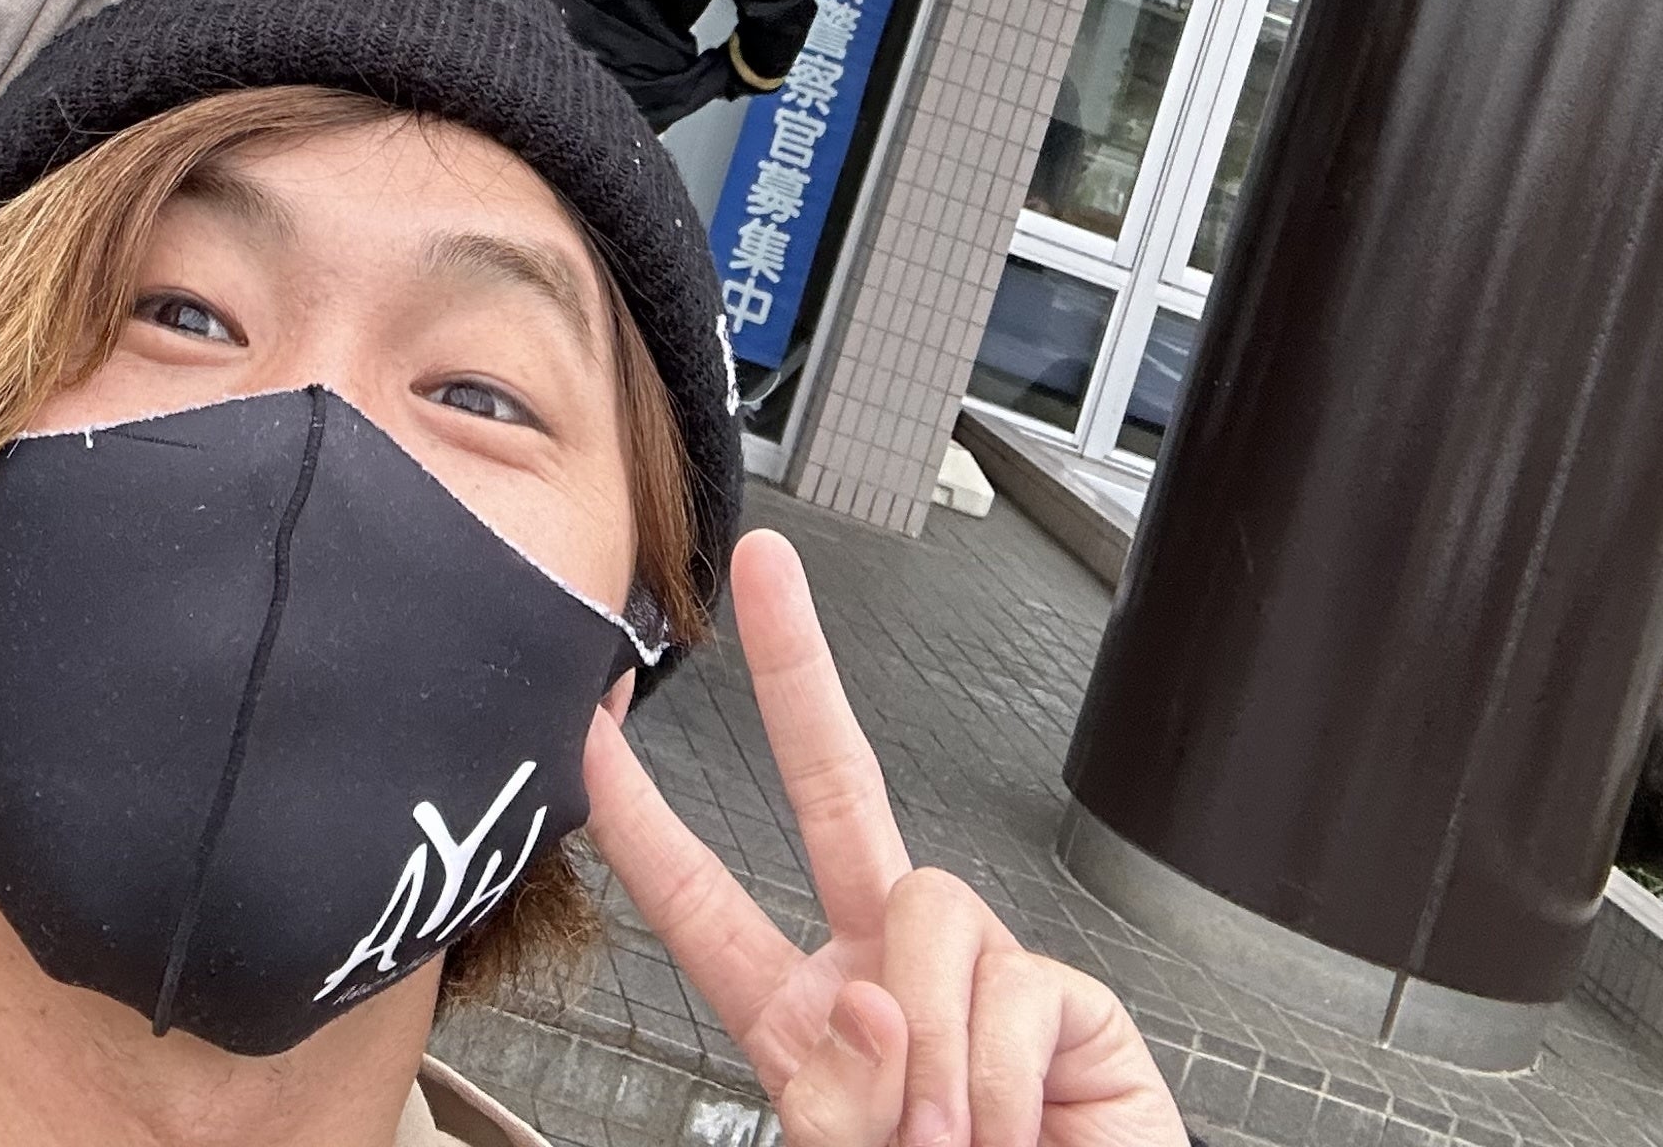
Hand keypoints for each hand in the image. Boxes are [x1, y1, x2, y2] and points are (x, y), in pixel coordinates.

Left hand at [587, 533, 1186, 1146]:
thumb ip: (836, 1098)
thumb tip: (874, 1006)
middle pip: (837, 792)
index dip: (642, 817)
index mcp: (806, 1017)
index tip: (596, 726)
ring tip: (945, 1143)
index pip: (704, 901)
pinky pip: (1010, 989)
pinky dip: (992, 1084)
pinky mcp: (1066, 999)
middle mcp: (886, 974)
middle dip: (800, 673)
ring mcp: (977, 977)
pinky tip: (1006, 1130)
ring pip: (927, 910)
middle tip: (767, 571)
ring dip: (928, 1052)